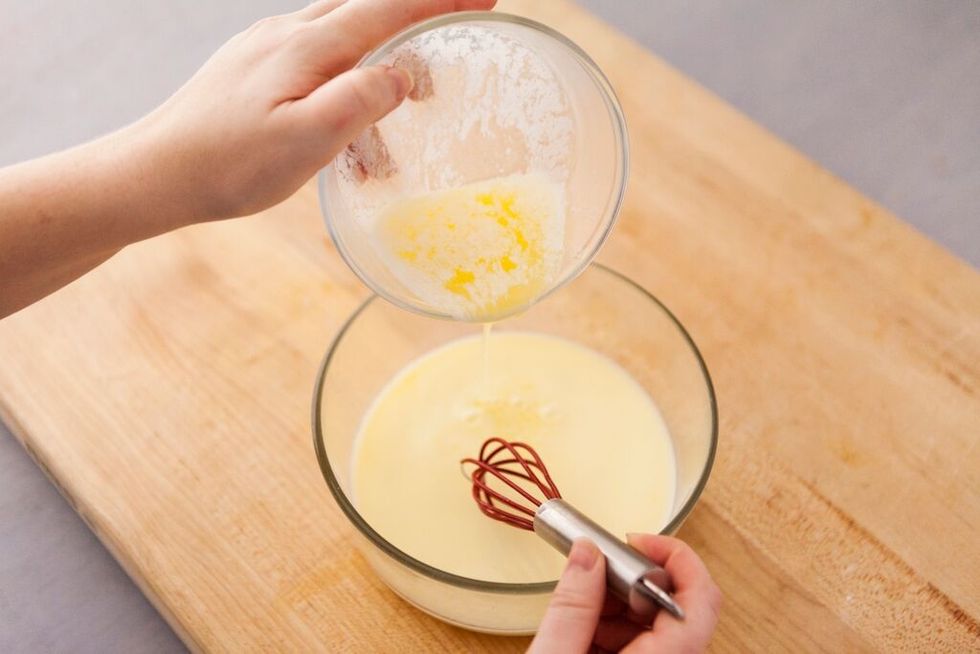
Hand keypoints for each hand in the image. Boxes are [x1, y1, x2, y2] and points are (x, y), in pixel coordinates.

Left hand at [138, 0, 493, 223]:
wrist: (155, 172)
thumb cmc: (228, 164)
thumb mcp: (306, 141)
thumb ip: (360, 101)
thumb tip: (402, 73)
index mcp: (308, 47)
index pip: (389, 8)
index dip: (440, 1)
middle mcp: (288, 35)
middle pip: (367, 8)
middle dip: (419, 14)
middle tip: (460, 26)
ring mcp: (267, 49)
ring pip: (341, 35)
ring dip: (383, 53)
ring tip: (409, 96)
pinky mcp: (253, 70)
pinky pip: (315, 59)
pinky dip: (347, 76)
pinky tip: (347, 115)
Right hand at [529, 535, 720, 653]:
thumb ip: (572, 606)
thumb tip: (588, 552)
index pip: (699, 602)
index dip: (678, 559)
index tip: (641, 539)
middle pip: (677, 608)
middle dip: (635, 581)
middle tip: (596, 569)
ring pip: (658, 626)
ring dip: (618, 606)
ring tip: (578, 609)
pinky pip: (642, 644)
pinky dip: (611, 628)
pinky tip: (580, 632)